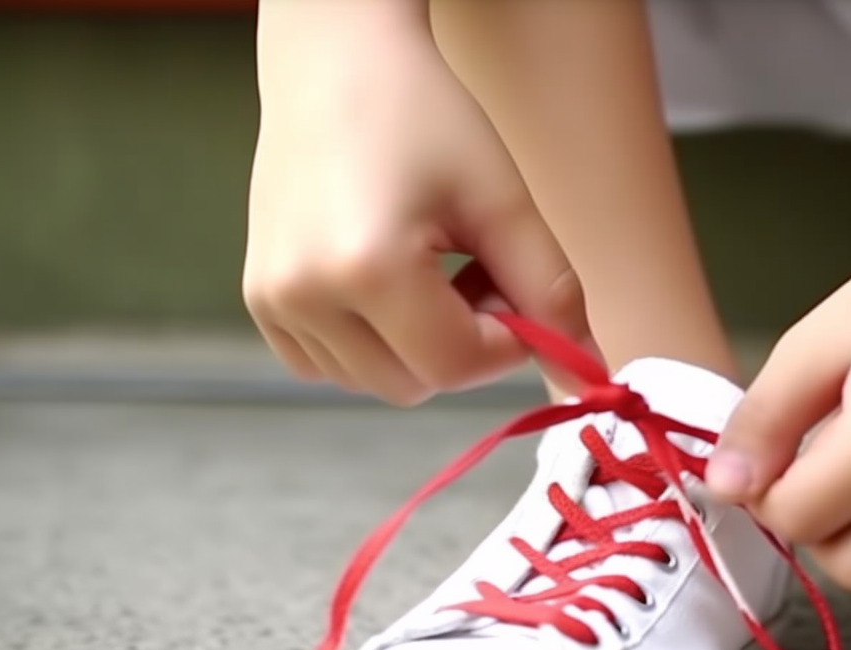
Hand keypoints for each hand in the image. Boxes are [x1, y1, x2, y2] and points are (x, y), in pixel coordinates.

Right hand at [242, 1, 586, 404]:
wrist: (337, 63)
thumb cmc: (422, 116)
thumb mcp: (502, 202)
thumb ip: (551, 293)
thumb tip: (590, 371)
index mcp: (366, 268)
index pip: (456, 366)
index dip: (505, 342)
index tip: (518, 289)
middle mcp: (303, 294)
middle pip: (413, 385)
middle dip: (463, 346)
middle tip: (478, 271)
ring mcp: (272, 301)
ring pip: (375, 382)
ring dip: (420, 348)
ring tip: (432, 268)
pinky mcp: (260, 300)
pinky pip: (332, 365)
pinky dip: (374, 345)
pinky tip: (389, 282)